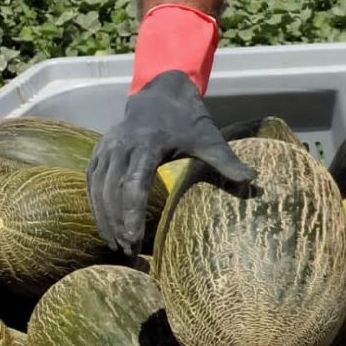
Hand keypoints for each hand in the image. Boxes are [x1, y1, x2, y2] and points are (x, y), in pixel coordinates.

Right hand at [88, 70, 252, 253]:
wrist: (161, 95)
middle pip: (112, 190)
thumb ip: (227, 162)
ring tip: (116, 244)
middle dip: (117, 222)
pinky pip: (92, 181)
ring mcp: (106, 148)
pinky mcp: (99, 152)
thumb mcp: (209, 139)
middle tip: (127, 250)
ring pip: (98, 188)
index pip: (134, 184)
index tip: (134, 238)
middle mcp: (122, 146)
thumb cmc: (187, 121)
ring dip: (104, 218)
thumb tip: (253, 182)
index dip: (131, 213)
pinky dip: (96, 204)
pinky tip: (106, 226)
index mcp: (147, 144)